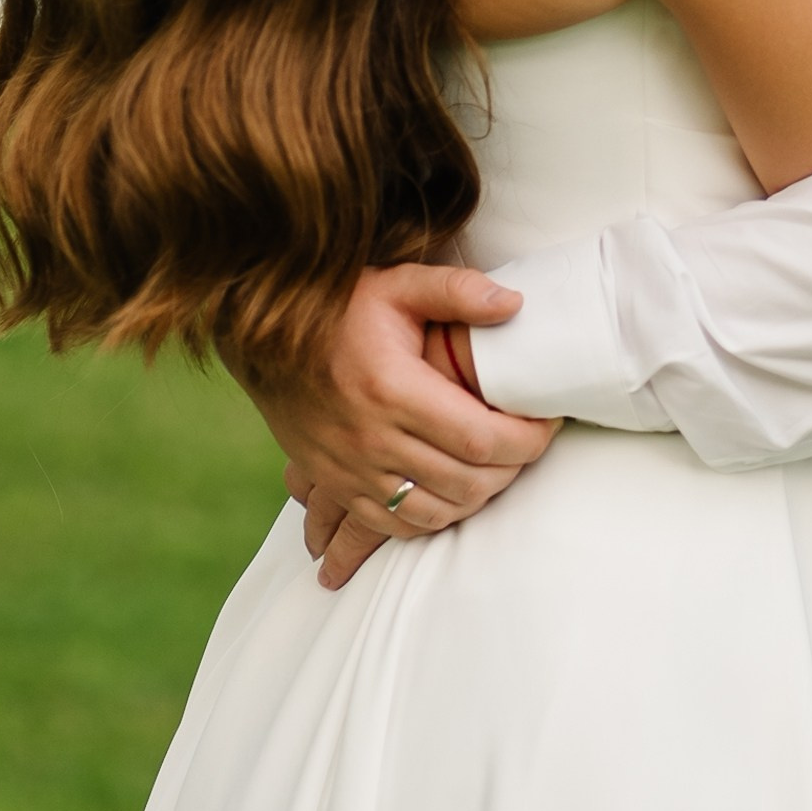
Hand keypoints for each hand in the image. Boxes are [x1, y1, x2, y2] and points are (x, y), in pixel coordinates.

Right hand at [245, 262, 551, 589]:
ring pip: (435, 511)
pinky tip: (454, 493)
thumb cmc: (340, 308)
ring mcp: (350, 468)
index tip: (547, 422)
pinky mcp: (335, 484)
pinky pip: (394, 525)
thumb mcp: (396, 285)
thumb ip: (457, 291)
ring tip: (500, 466)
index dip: (526, 440)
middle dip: (512, 469)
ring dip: (478, 496)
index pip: (479, 438)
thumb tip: (515, 305)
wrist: (264, 339)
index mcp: (392, 389)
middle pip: (465, 482)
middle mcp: (369, 438)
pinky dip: (434, 518)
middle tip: (530, 443)